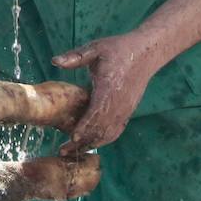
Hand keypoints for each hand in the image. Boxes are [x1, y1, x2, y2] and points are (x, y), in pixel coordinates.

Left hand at [52, 32, 160, 153]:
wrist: (146, 53)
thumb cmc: (118, 49)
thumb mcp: (96, 48)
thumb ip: (76, 56)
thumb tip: (54, 61)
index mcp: (109, 87)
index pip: (97, 112)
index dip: (85, 125)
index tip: (72, 136)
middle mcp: (118, 103)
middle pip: (101, 128)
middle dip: (82, 141)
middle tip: (63, 151)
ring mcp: (125, 109)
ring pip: (109, 133)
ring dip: (92, 144)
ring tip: (74, 151)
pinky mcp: (128, 111)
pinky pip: (116, 130)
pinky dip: (104, 139)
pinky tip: (92, 144)